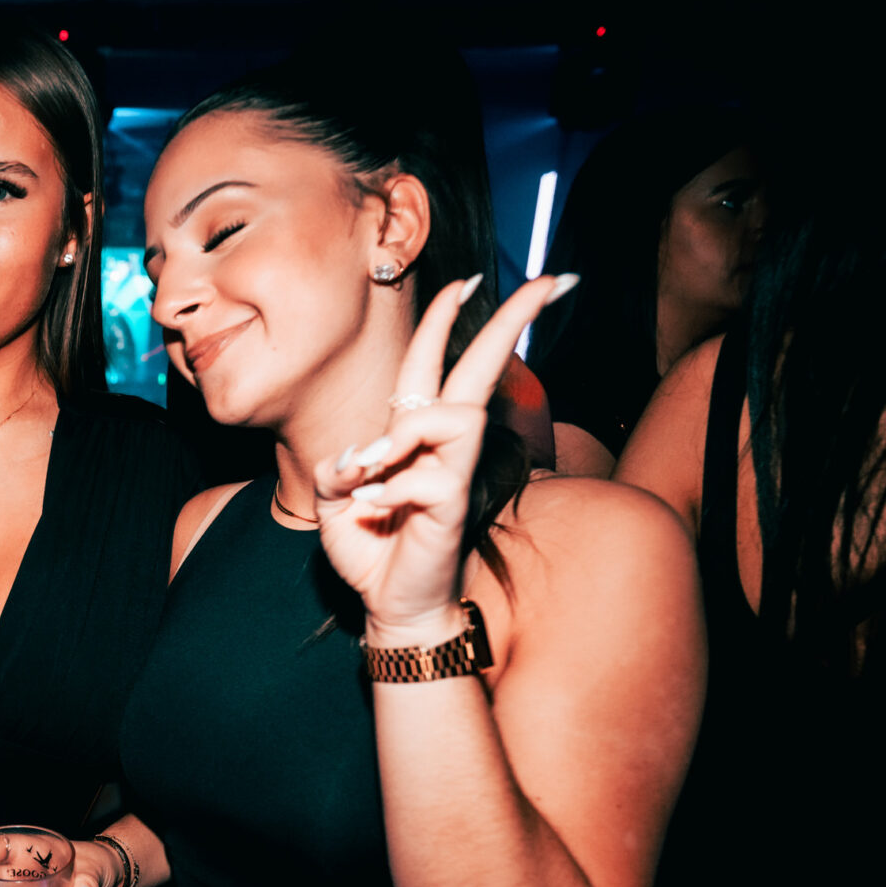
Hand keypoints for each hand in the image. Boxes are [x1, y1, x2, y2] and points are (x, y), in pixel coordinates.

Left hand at [314, 273, 578, 634]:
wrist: (389, 606)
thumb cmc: (370, 550)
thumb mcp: (333, 502)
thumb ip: (336, 469)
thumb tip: (354, 455)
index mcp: (412, 434)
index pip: (432, 365)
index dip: (445, 321)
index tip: (468, 280)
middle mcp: (442, 446)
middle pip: (480, 371)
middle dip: (512, 322)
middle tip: (552, 280)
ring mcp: (453, 474)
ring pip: (455, 416)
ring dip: (404, 431)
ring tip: (370, 467)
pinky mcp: (454, 508)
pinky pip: (425, 478)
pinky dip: (386, 489)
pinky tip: (369, 508)